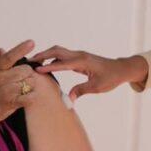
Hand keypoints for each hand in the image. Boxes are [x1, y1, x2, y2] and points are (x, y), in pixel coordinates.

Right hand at [0, 40, 39, 138]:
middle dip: (27, 75)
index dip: (21, 49)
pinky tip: (26, 99)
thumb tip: (2, 49)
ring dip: (29, 86)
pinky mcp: (11, 103)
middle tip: (21, 81)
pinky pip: (30, 97)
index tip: (31, 42)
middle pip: (25, 70)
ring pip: (30, 83)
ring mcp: (6, 91)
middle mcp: (1, 78)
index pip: (9, 56)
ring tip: (21, 91)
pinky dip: (31, 97)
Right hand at [29, 46, 147, 101]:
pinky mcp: (79, 58)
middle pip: (57, 51)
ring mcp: (79, 56)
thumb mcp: (96, 87)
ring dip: (46, 55)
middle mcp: (79, 56)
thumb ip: (81, 91)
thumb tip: (68, 99)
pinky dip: (53, 59)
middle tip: (29, 61)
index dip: (48, 67)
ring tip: (34, 63)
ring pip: (59, 52)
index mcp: (83, 62)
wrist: (121, 69)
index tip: (36, 69)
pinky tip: (47, 66)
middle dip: (43, 54)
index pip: (62, 63)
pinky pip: (63, 57)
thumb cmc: (111, 78)